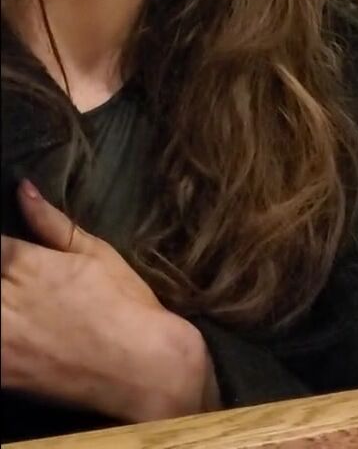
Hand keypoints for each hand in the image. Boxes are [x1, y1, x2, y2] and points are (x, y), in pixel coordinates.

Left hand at [1, 180, 218, 421]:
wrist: (142, 365)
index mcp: (25, 263)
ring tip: (18, 296)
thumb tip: (23, 188)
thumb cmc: (126, 303)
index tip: (9, 253)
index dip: (0, 247)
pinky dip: (0, 329)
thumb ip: (52, 223)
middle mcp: (5, 297)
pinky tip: (16, 322)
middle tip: (19, 278)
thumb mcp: (98, 254)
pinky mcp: (0, 371)